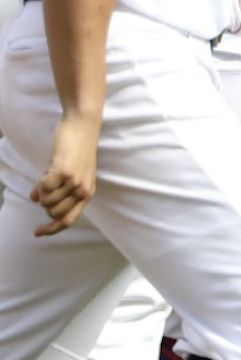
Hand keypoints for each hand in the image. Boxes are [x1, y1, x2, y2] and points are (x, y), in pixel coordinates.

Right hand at [31, 113, 98, 235]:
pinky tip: (46, 171)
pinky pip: (43, 188)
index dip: (52, 229)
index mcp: (87, 193)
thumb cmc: (74, 149)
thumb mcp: (67, 173)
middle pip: (54, 213)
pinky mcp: (64, 172)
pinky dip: (40, 183)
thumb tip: (35, 200)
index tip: (37, 233)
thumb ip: (54, 189)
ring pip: (47, 202)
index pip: (69, 220)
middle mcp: (83, 191)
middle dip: (45, 204)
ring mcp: (74, 182)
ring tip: (49, 174)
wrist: (82, 127)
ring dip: (42, 191)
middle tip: (45, 186)